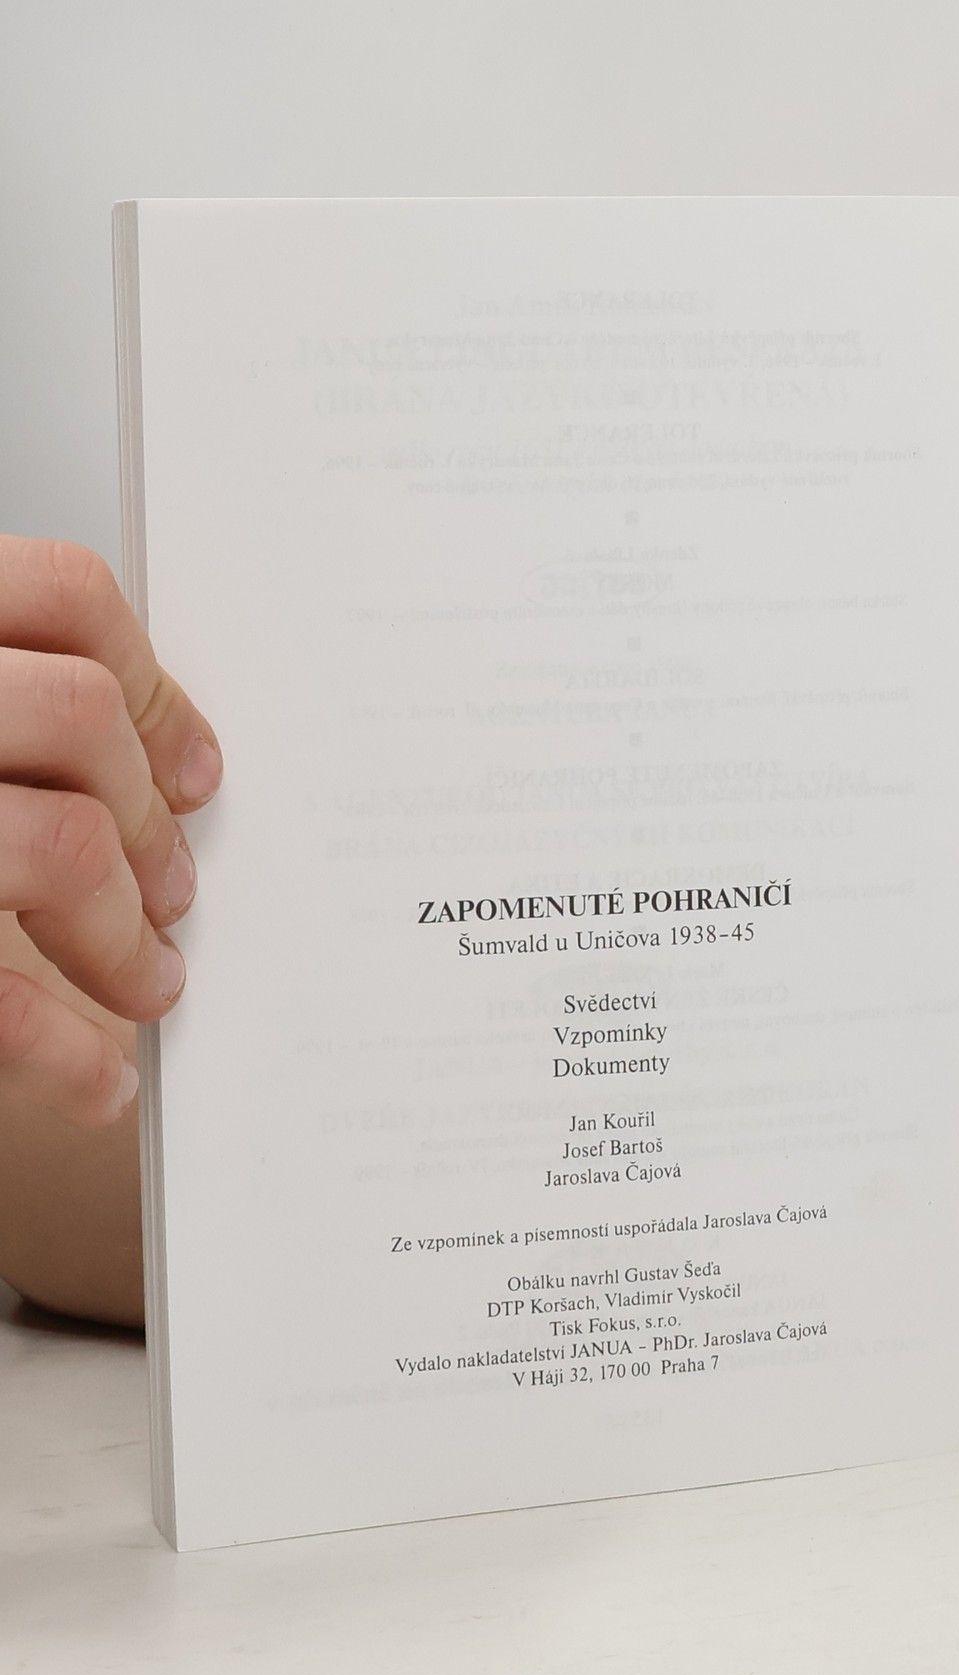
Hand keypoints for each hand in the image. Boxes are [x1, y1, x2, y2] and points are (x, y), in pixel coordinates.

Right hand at [0, 533, 220, 1126]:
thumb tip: (144, 748)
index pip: (59, 595)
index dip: (150, 687)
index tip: (189, 771)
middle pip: (73, 717)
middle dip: (149, 822)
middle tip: (170, 894)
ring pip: (54, 843)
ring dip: (121, 937)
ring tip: (144, 981)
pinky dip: (53, 1048)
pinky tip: (91, 1079)